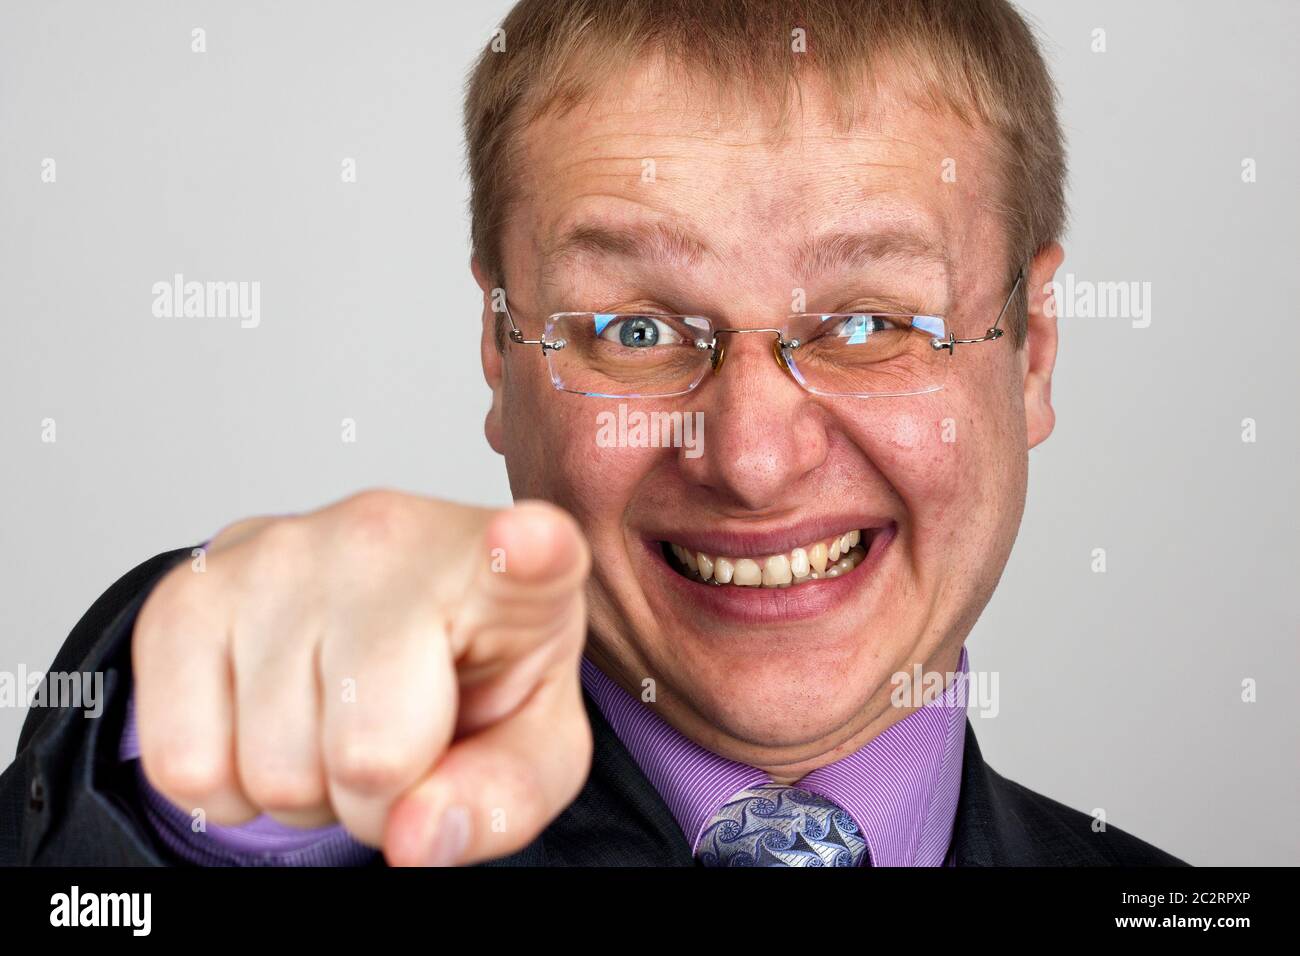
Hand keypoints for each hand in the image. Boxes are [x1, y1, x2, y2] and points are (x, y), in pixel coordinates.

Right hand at [131, 490, 592, 865]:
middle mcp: (391, 539)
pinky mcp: (190, 588)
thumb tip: (415, 836)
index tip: (530, 541)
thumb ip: (503, 796)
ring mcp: (282, 553)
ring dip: (303, 786)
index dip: (532, 553)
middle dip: (377, 793)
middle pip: (370, 756)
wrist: (381, 610)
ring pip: (273, 771)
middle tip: (398, 737)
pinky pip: (183, 765)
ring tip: (336, 718)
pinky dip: (225, 785)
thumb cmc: (470, 671)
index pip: (531, 555)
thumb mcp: (529, 745)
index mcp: (508, 574)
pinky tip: (269, 720)